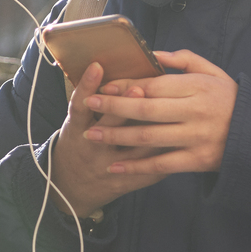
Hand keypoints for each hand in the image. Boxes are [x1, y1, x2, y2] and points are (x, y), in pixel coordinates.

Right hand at [45, 63, 176, 216]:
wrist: (72, 186)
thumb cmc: (79, 141)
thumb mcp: (75, 121)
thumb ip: (87, 96)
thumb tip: (101, 65)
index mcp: (75, 131)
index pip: (80, 107)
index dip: (88, 86)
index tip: (98, 67)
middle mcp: (90, 150)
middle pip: (106, 127)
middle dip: (123, 107)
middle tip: (137, 87)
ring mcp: (107, 168)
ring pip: (134, 149)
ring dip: (152, 130)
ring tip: (169, 113)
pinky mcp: (125, 183)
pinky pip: (148, 170)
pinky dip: (163, 155)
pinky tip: (178, 140)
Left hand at [89, 50, 237, 186]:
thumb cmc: (229, 99)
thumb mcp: (212, 72)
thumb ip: (183, 61)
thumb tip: (153, 53)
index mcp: (197, 87)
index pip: (154, 84)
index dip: (125, 85)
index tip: (102, 85)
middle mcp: (195, 112)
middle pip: (146, 109)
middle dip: (113, 106)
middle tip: (89, 105)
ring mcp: (196, 137)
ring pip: (149, 137)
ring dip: (117, 136)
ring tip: (92, 134)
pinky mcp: (197, 160)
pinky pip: (161, 164)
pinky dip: (136, 166)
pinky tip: (115, 165)